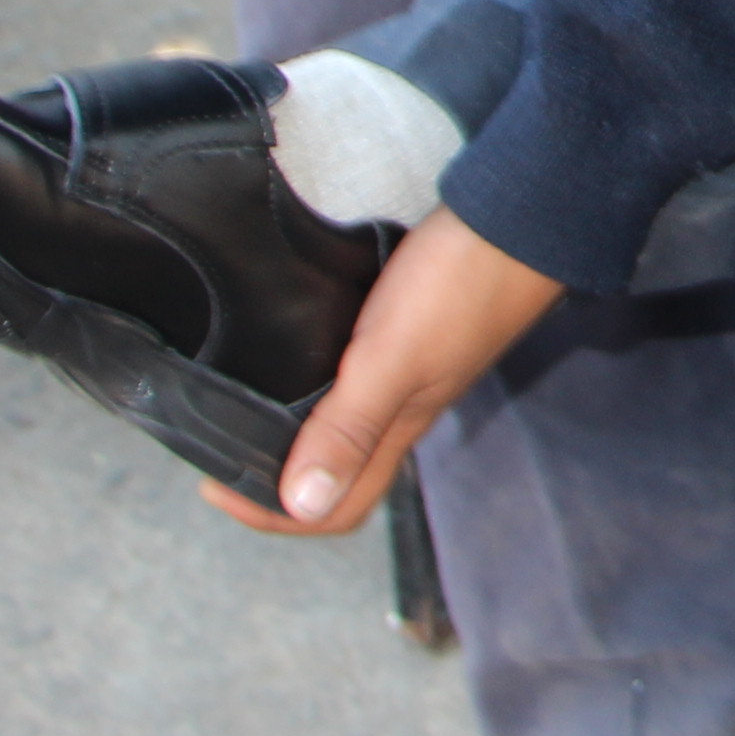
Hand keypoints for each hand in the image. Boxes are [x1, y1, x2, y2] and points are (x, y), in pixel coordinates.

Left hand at [201, 209, 566, 537]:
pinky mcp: (408, 332)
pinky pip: (354, 381)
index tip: (218, 487)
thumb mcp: (391, 360)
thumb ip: (349, 427)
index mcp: (399, 427)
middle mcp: (402, 409)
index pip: (338, 507)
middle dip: (278, 483)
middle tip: (222, 455)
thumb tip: (302, 502)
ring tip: (245, 409)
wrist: (516, 220)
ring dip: (294, 435)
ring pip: (344, 427)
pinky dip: (316, 385)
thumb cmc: (460, 286)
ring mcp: (408, 371)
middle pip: (340, 475)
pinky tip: (297, 357)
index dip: (276, 515)